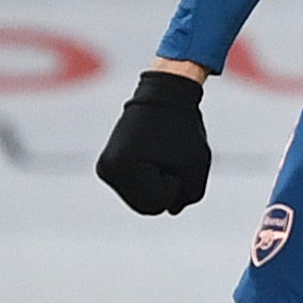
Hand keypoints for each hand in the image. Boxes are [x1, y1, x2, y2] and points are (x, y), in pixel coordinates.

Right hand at [96, 70, 211, 213]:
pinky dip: (149, 178)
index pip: (158, 205)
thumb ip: (190, 194)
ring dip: (157, 183)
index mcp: (123, 167)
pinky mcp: (109, 164)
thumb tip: (172, 209)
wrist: (164, 92)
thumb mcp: (197, 163)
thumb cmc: (182, 125)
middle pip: (146, 207)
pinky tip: (152, 155)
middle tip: (170, 158)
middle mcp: (107, 169)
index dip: (176, 185)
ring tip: (161, 154)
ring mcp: (105, 168)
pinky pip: (135, 188)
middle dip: (165, 188)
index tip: (175, 158)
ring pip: (140, 200)